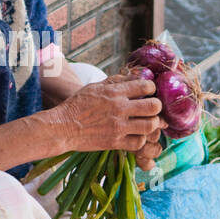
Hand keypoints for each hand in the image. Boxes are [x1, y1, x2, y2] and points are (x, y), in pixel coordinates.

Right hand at [48, 74, 163, 159]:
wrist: (62, 127)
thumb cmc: (77, 105)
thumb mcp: (94, 87)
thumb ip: (115, 81)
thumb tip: (133, 75)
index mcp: (114, 92)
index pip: (146, 86)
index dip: (151, 88)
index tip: (149, 92)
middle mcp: (119, 108)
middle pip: (153, 106)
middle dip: (157, 107)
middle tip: (153, 109)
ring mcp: (118, 127)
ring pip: (150, 126)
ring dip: (152, 124)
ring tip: (148, 123)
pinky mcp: (115, 142)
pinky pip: (138, 143)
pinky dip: (140, 140)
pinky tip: (136, 136)